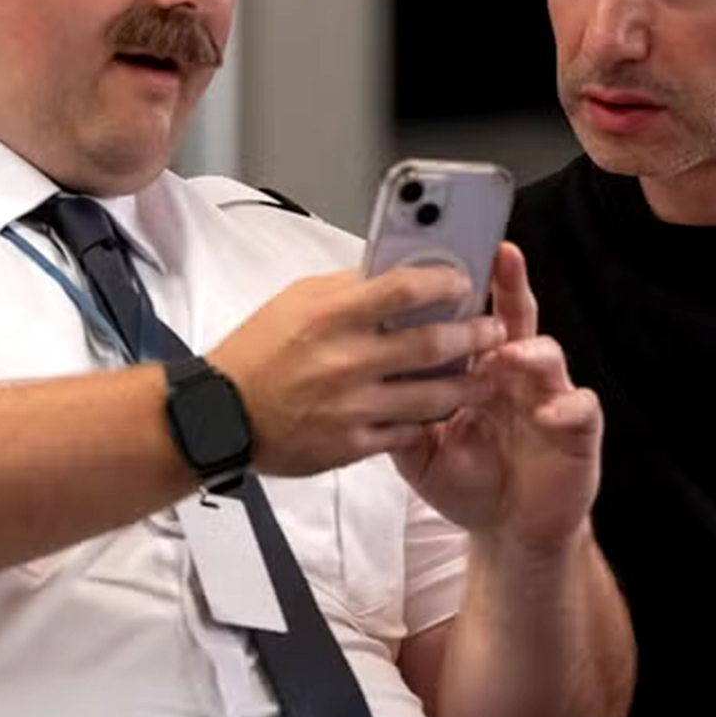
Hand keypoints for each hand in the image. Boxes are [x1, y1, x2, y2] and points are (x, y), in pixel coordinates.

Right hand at [208, 264, 504, 477]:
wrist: (221, 415)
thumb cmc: (257, 352)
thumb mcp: (296, 301)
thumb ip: (348, 287)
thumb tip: (395, 272)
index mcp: (330, 316)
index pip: (403, 289)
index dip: (443, 283)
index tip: (464, 282)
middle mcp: (346, 361)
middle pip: (430, 345)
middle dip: (473, 336)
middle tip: (494, 330)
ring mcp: (351, 407)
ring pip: (430, 395)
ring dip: (467, 385)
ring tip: (488, 376)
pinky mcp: (351, 444)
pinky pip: (406, 431)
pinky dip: (429, 420)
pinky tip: (446, 410)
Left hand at [390, 244, 601, 551]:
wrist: (510, 529)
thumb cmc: (471, 483)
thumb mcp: (423, 453)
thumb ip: (402, 418)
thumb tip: (366, 388)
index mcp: (479, 371)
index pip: (471, 319)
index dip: (463, 290)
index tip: (443, 259)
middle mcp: (517, 375)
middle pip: (515, 318)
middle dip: (510, 285)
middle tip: (500, 257)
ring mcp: (550, 397)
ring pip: (548, 355)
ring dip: (529, 350)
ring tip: (508, 354)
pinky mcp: (578, 429)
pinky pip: (579, 408)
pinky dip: (566, 406)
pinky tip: (546, 414)